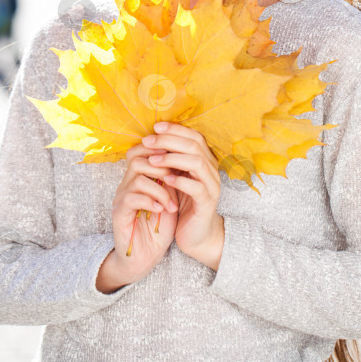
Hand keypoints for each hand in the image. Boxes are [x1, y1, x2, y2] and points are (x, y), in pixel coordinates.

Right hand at [109, 143, 178, 283]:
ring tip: (172, 204)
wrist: (145, 257)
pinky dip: (151, 202)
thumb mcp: (170, 198)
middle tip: (176, 180)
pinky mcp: (119, 213)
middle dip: (162, 166)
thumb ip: (172, 179)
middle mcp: (126, 184)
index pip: (141, 150)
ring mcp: (121, 198)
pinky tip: (162, 210)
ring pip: (138, 177)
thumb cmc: (159, 227)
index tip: (180, 160)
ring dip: (160, 189)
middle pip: (137, 158)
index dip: (160, 150)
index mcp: (138, 177)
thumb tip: (183, 158)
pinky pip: (132, 198)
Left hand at [143, 122, 223, 263]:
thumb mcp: (177, 177)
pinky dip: (181, 181)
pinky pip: (197, 187)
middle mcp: (212, 169)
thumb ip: (171, 159)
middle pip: (194, 145)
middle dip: (169, 140)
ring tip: (153, 160)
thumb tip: (153, 139)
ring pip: (197, 162)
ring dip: (173, 158)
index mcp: (205, 160)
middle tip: (149, 141)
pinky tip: (166, 179)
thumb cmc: (184, 202)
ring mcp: (212, 185)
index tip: (155, 127)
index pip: (194, 136)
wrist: (196, 234)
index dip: (175, 129)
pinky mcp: (207, 203)